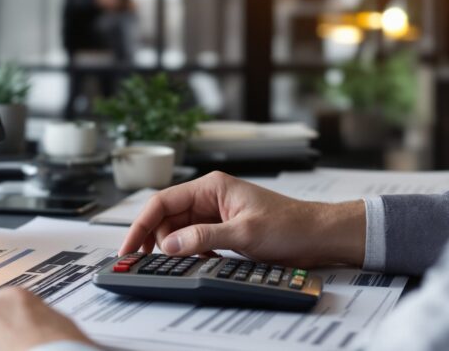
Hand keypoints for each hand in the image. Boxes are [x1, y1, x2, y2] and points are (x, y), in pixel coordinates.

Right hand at [119, 171, 365, 267]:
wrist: (319, 235)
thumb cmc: (291, 225)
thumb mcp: (244, 234)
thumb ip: (203, 238)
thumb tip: (170, 245)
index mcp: (211, 187)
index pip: (162, 202)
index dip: (141, 225)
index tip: (129, 247)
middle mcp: (209, 197)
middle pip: (167, 218)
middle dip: (160, 240)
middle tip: (157, 262)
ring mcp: (215, 213)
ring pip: (179, 231)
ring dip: (179, 249)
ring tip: (190, 262)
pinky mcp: (223, 229)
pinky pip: (195, 240)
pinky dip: (193, 253)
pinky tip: (203, 262)